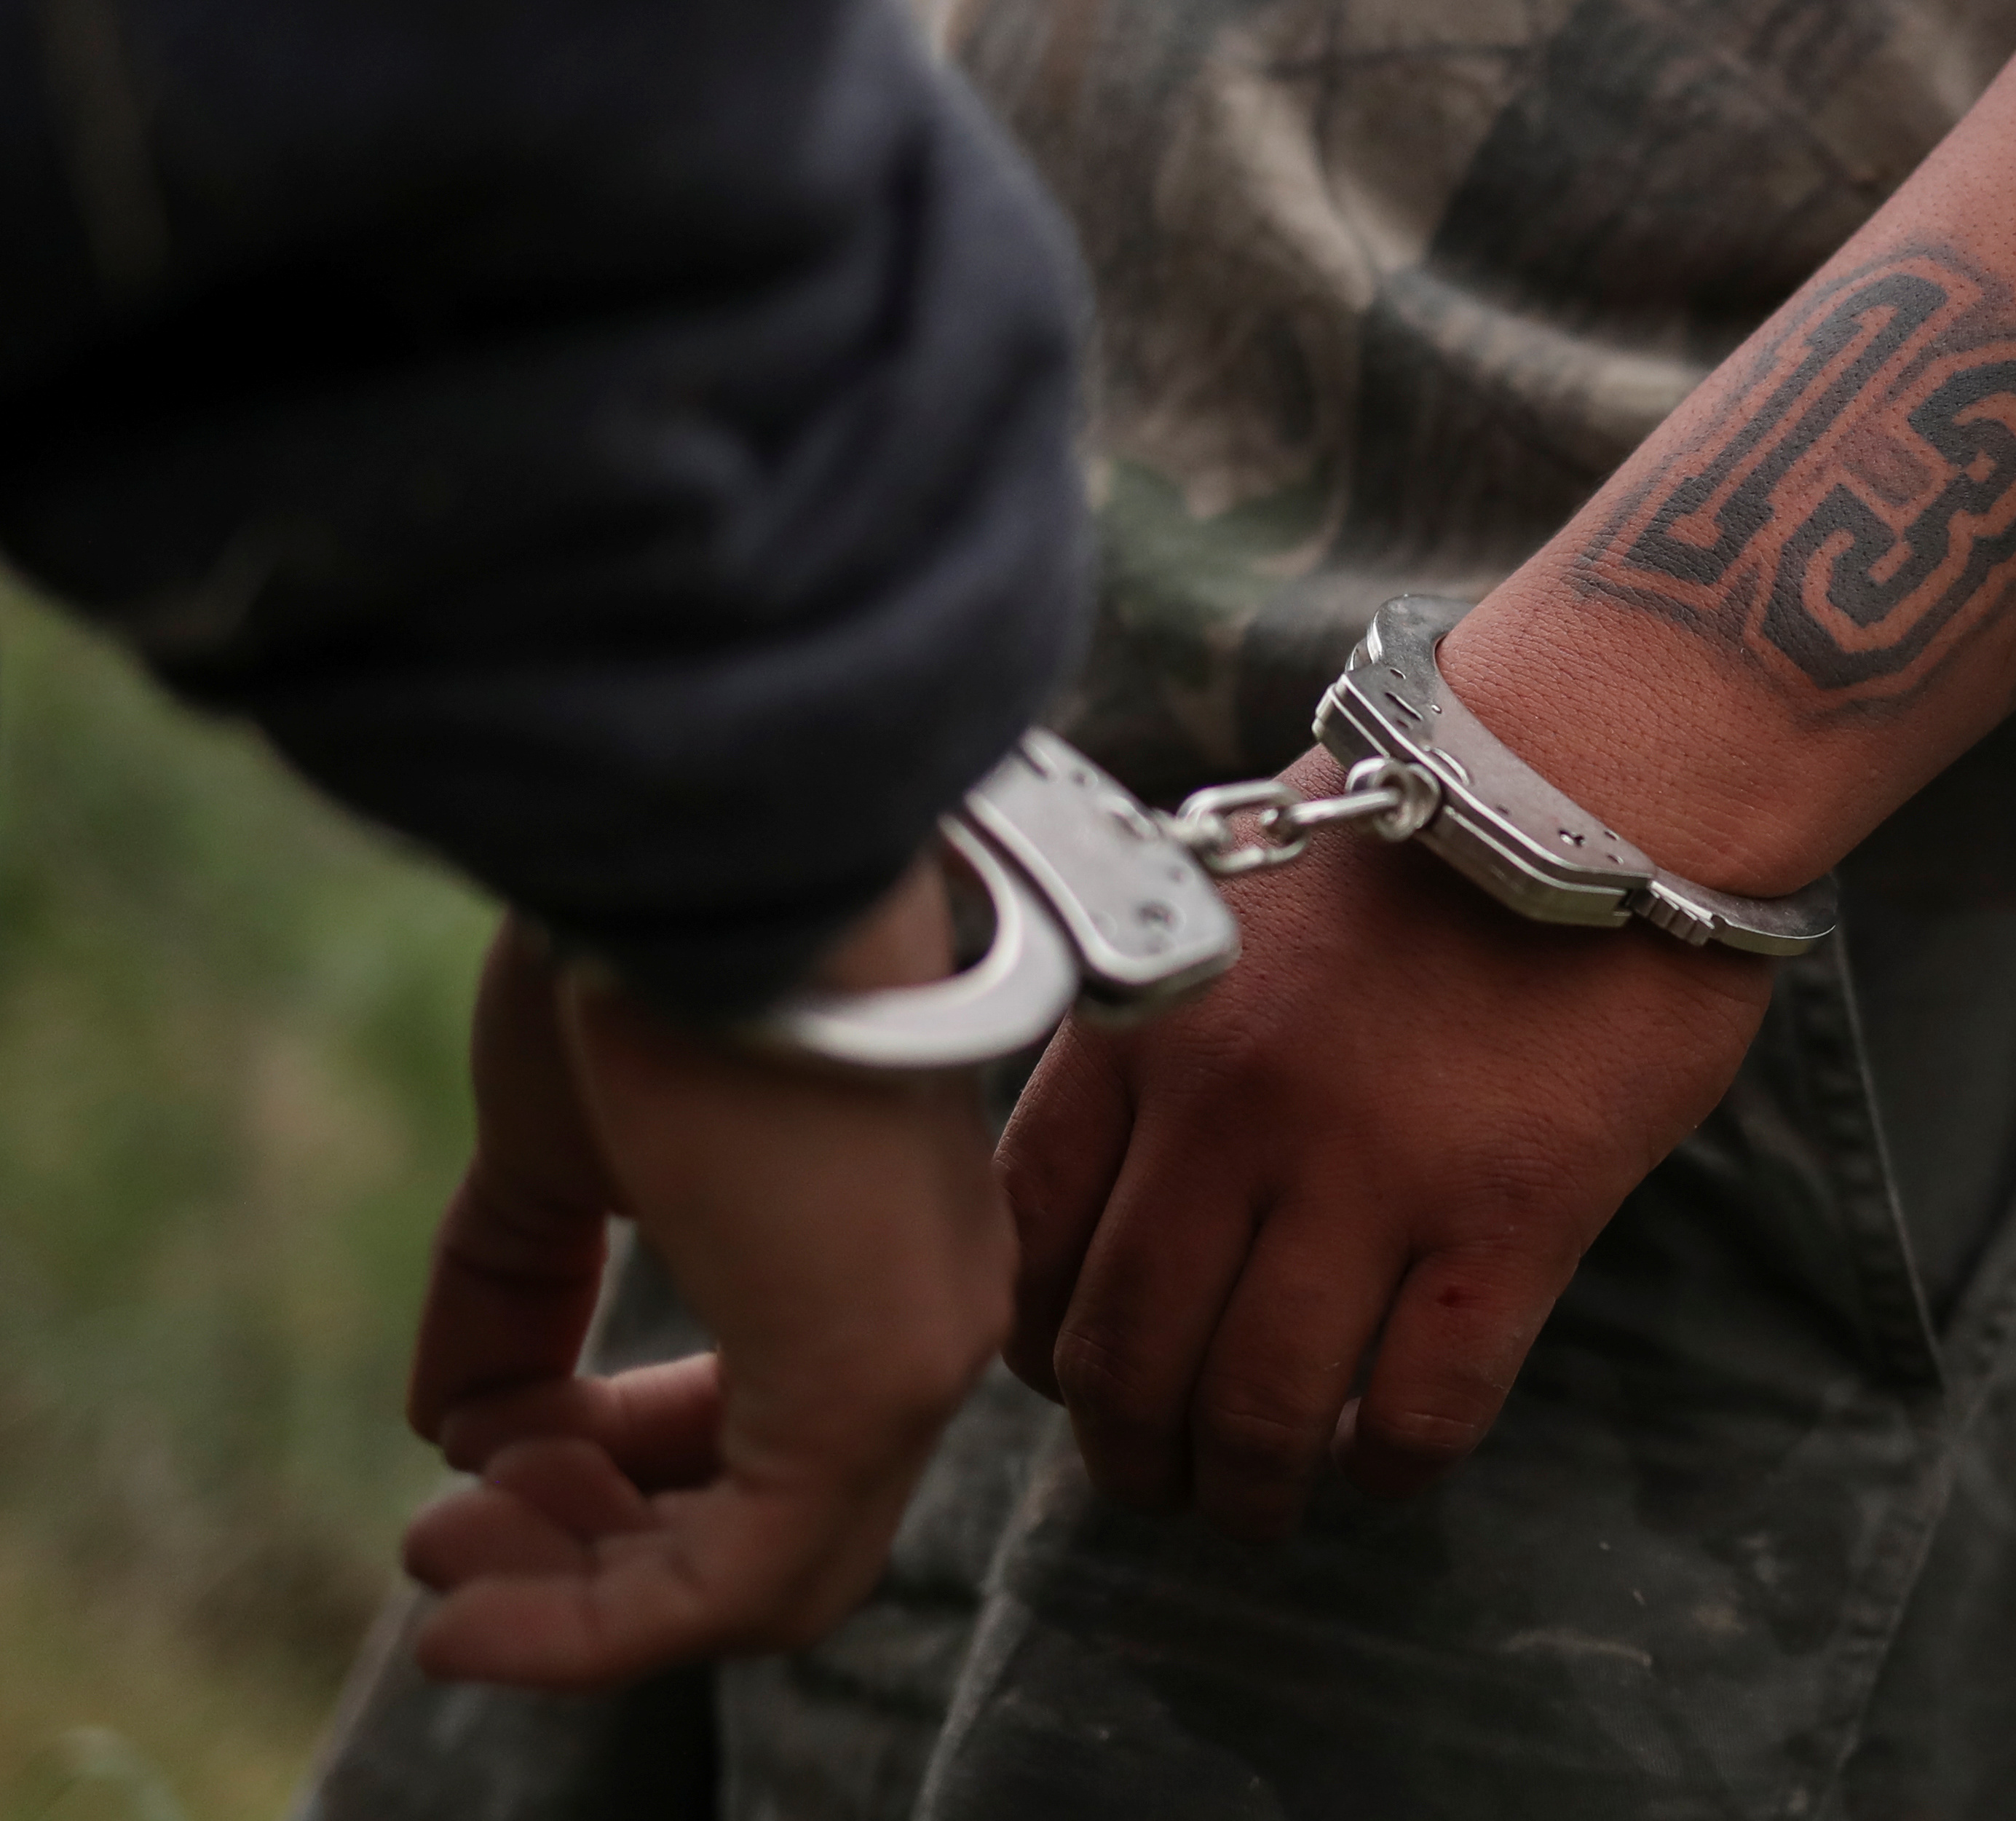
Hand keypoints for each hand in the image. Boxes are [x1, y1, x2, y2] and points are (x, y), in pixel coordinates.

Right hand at [396, 869, 1012, 1688]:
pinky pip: (743, 1580)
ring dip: (584, 1597)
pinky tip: (471, 1614)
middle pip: (783, 1534)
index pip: (785, 1447)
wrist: (706, 858)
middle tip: (442, 1539)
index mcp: (884, 1255)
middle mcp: (931, 1315)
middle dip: (594, 1555)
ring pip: (768, 1579)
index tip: (485, 1467)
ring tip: (445, 1551)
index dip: (622, 1479)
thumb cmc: (654, 961)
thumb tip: (463, 1421)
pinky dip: (601, 1626)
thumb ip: (523, 1284)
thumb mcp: (563, 1149)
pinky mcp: (868, 1380)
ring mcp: (915, 1352)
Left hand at [997, 748, 1772, 1541]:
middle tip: (1159, 1483)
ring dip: (1248, 1490)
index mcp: (1149, 1026)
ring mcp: (1370, 1169)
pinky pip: (1425, 1406)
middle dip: (1128, 1453)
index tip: (1071, 1380)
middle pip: (1127, 1352)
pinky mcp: (1509, 1213)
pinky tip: (1390, 1467)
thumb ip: (1172, 1035)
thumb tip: (1139, 1169)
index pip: (1030, 1236)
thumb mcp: (1240, 904)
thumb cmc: (1426, 826)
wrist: (1609, 761)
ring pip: (1261, 1408)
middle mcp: (1232, 1110)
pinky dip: (1394, 1469)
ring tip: (1266, 1505)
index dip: (1038, 1344)